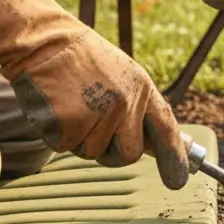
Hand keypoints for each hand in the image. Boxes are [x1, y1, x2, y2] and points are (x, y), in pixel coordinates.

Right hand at [0, 0, 190, 189]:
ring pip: (93, 152)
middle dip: (114, 152)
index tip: (178, 181)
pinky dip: (58, 133)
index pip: (166, 130)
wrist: (45, 42)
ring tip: (73, 103)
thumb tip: (155, 145)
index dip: (175, 158)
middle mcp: (126, 104)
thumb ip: (138, 108)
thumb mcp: (122, 76)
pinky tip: (56, 106)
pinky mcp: (70, 124)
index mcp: (143, 89)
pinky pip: (66, 147)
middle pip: (129, 154)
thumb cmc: (82, 62)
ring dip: (80, 138)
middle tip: (95, 126)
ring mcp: (98, 114)